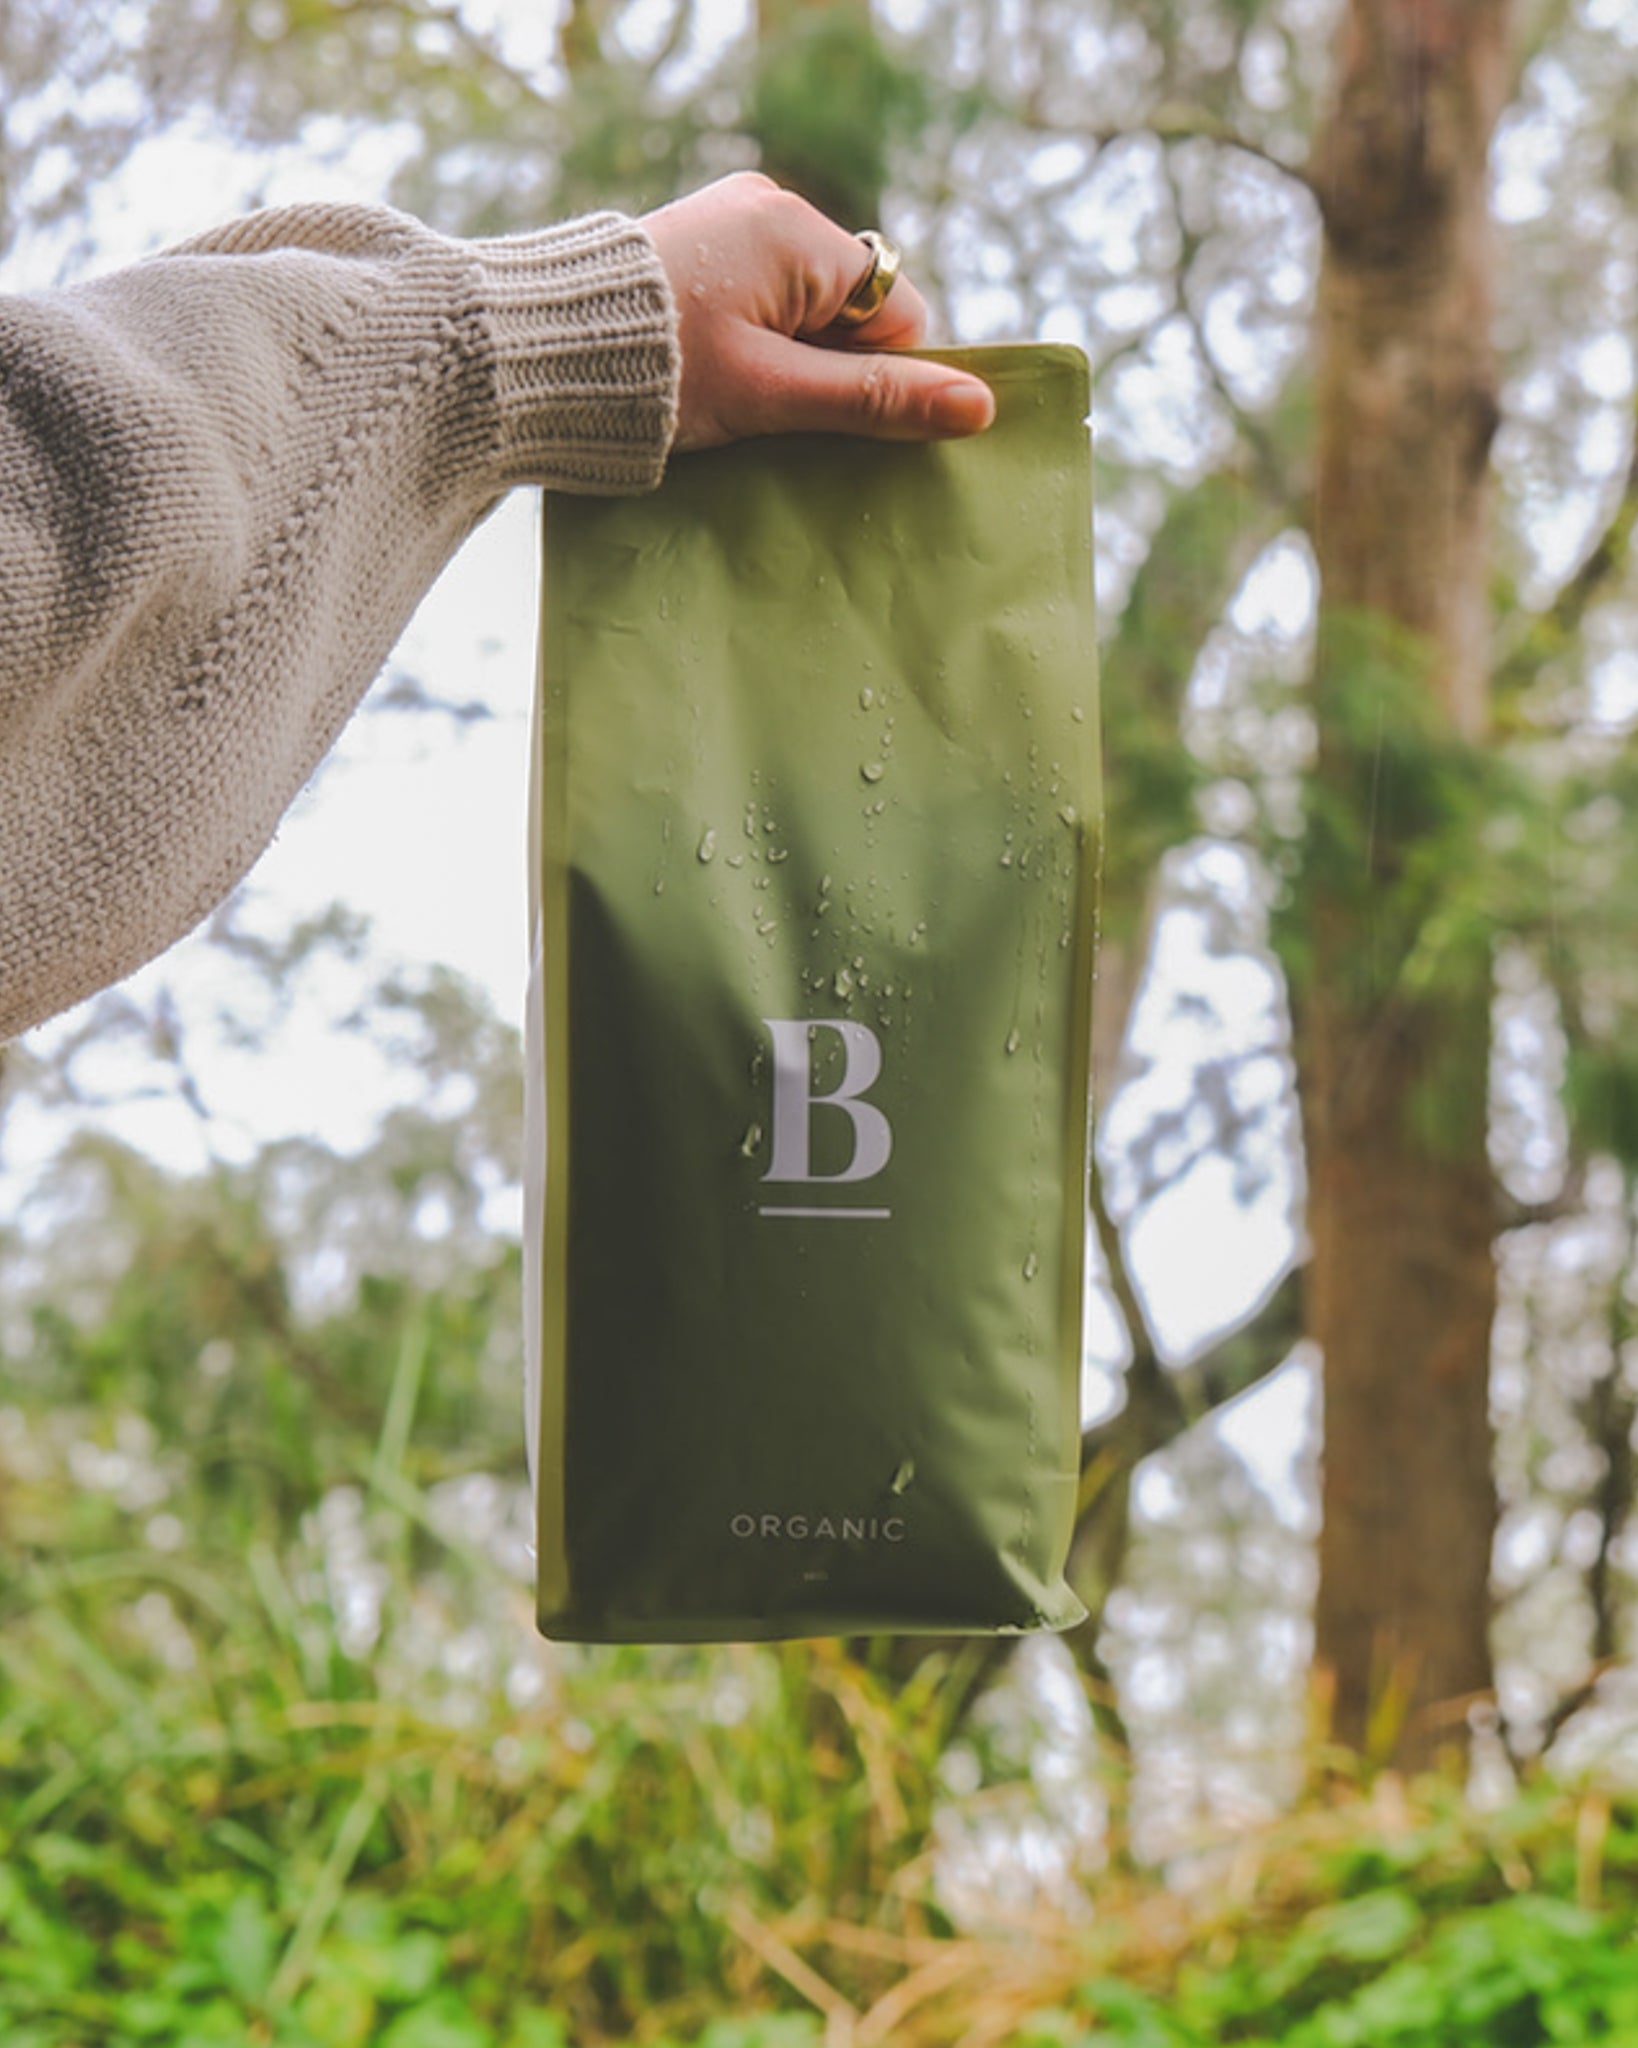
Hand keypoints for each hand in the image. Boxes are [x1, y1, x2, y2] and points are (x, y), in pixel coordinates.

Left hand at [640, 173, 994, 451]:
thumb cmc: (656, 374)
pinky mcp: (701, 245)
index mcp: (798, 231)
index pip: (897, 313)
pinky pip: (763, 300)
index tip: (817, 413)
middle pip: (852, 310)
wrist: (534, 352)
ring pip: (807, 311)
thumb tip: (978, 408)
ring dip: (787, 364)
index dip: (876, 376)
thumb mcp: (773, 395)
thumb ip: (874, 400)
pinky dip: (753, 345)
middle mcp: (770, 208)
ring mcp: (732, 222)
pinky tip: (711, 373)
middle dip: (826, 369)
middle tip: (767, 409)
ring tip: (729, 393)